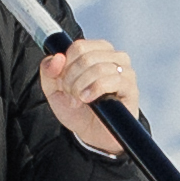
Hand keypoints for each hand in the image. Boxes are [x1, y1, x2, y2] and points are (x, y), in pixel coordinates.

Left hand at [36, 38, 141, 156]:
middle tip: (70, 94)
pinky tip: (89, 99)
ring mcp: (125, 71)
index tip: (63, 82)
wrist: (91, 133)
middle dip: (71, 78)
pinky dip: (95, 89)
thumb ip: (48, 70)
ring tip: (79, 100)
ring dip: (81, 86)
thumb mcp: (53, 89)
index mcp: (97, 51)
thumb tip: (57, 57)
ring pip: (98, 67)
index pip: (78, 47)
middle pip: (86, 56)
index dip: (65, 66)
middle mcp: (114, 57)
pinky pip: (112, 80)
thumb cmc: (77, 108)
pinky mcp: (131, 87)